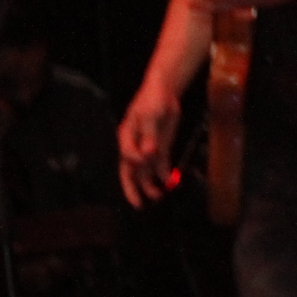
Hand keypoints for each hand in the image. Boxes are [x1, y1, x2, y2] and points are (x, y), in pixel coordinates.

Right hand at [117, 81, 181, 206]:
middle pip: (130, 171)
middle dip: (133, 189)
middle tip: (138, 204)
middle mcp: (134, 147)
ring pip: (146, 172)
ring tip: (158, 196)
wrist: (164, 93)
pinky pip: (160, 166)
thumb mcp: (150, 115)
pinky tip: (170, 183)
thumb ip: (149, 136)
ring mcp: (147, 149)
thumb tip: (148, 154)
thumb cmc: (152, 100)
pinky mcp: (160, 149)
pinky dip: (164, 175)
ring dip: (151, 185)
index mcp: (126, 137)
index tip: (144, 161)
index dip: (134, 161)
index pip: (127, 155)